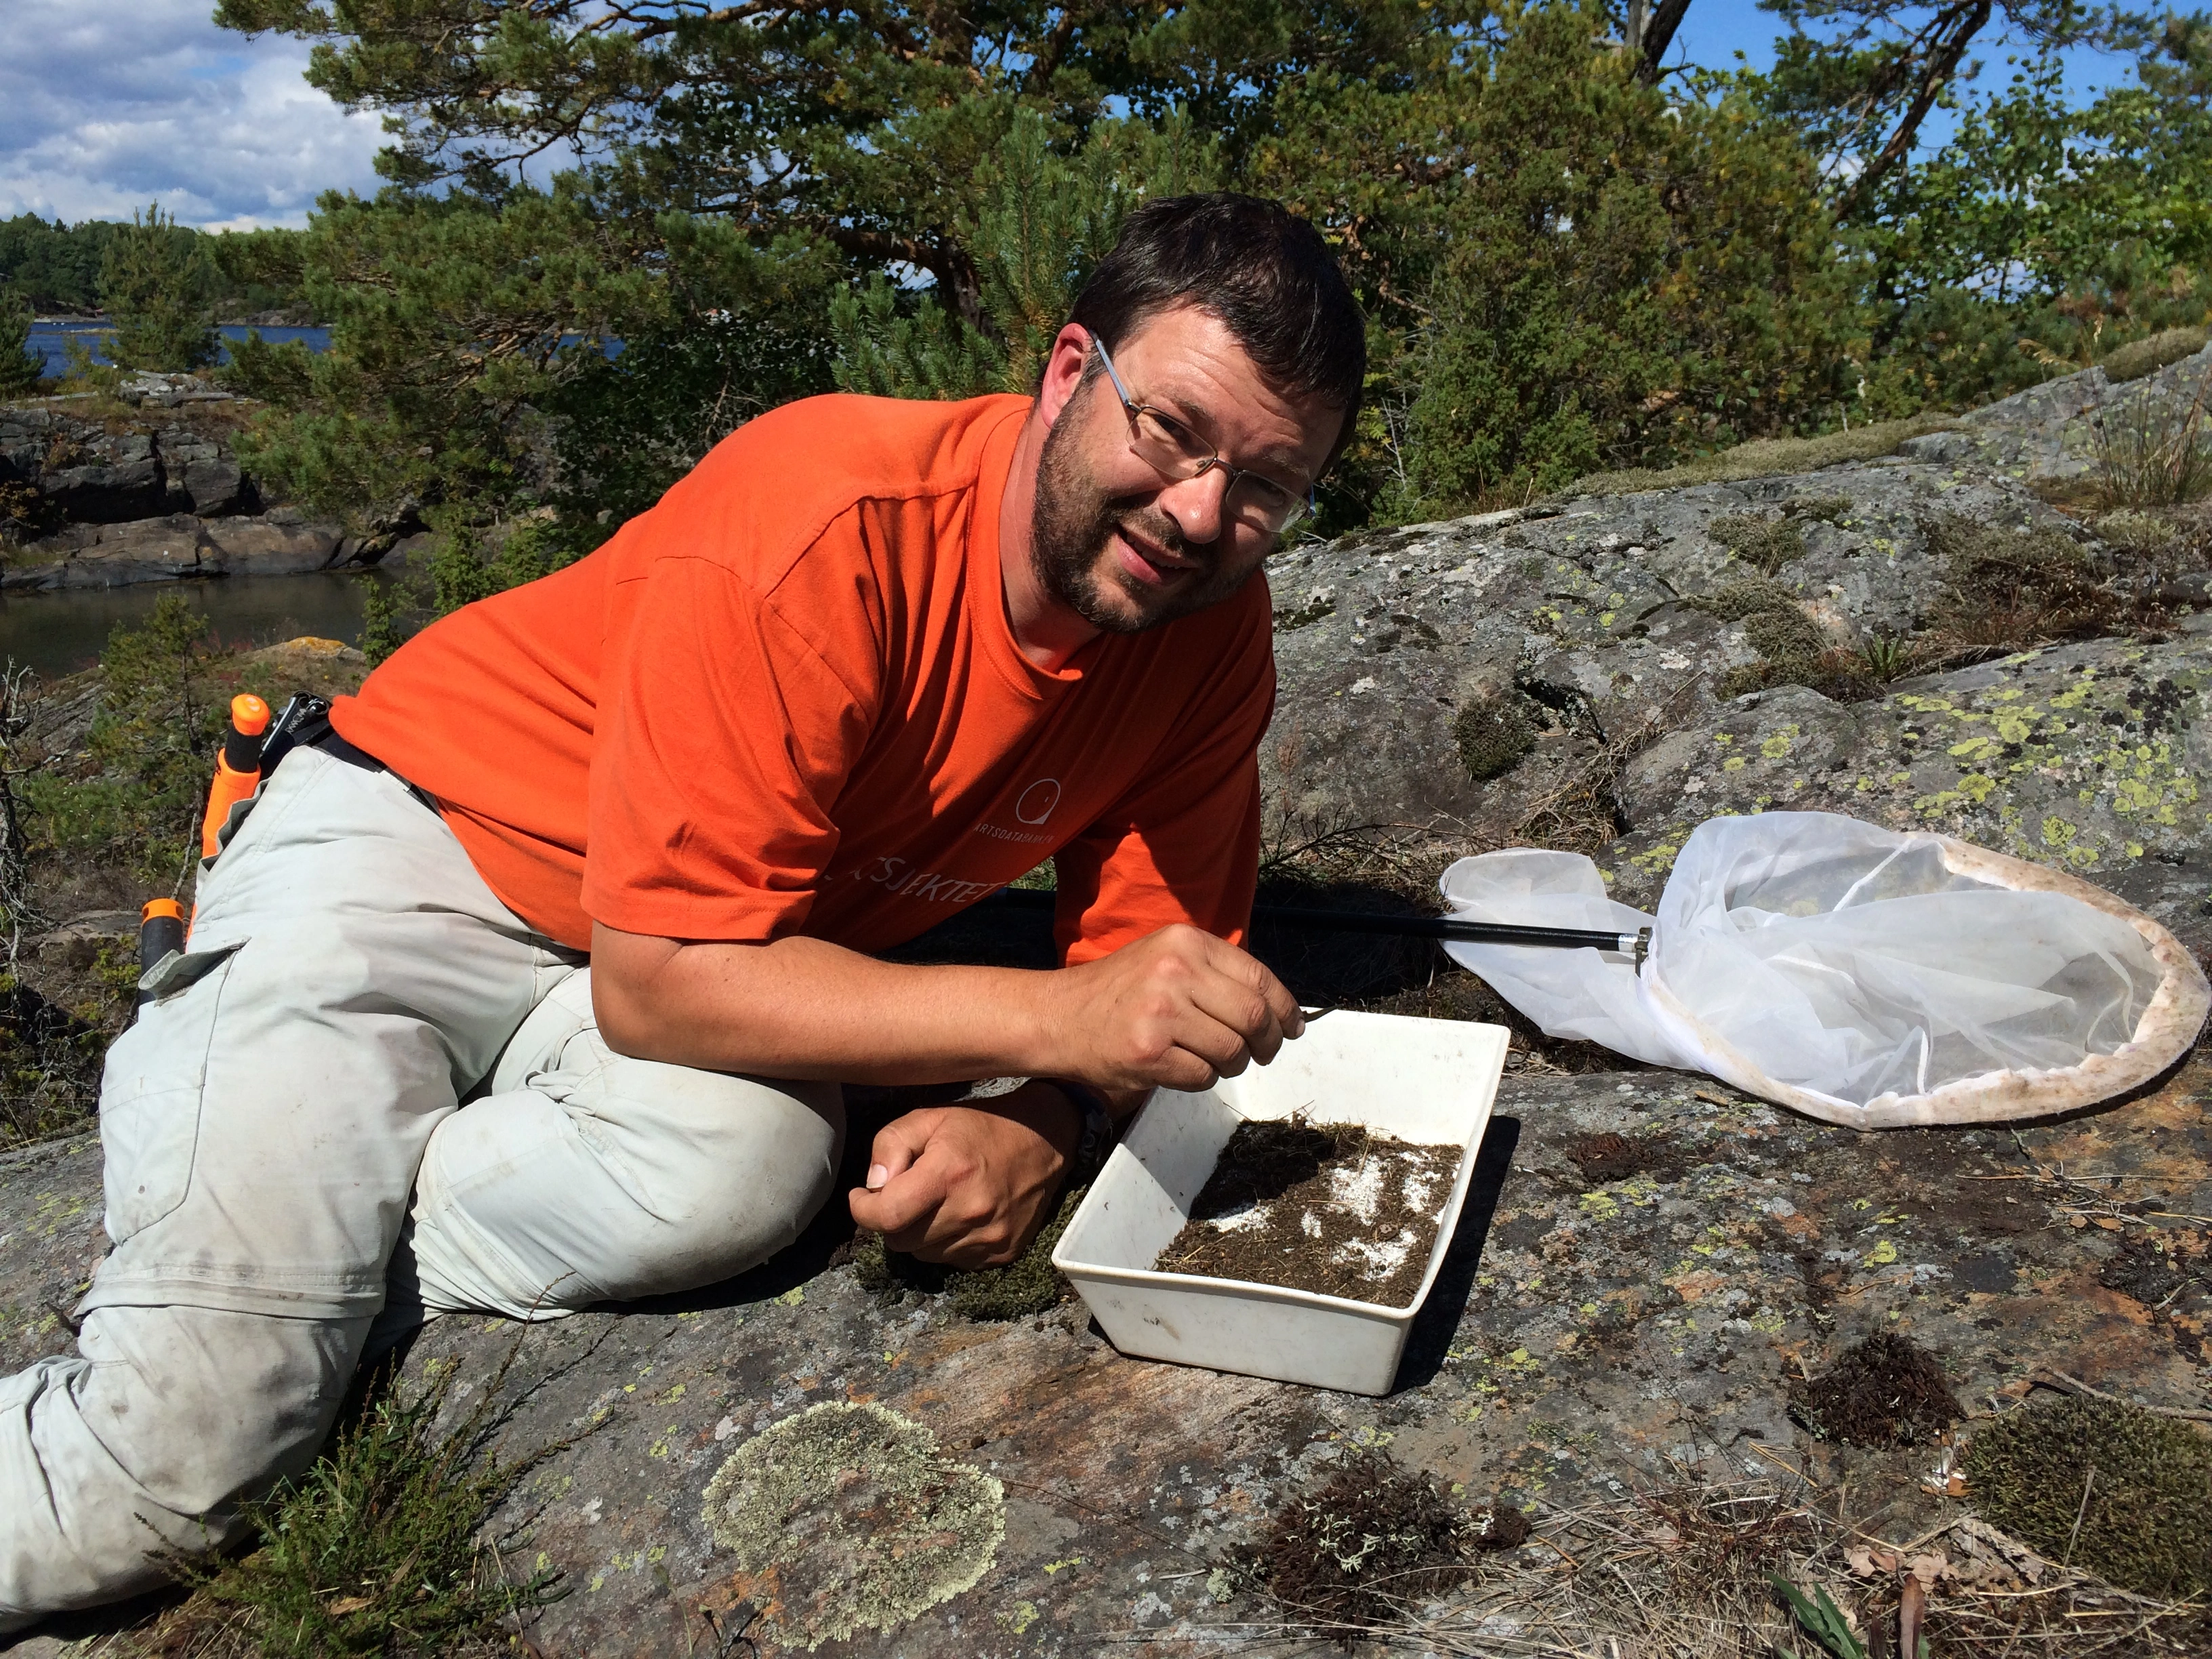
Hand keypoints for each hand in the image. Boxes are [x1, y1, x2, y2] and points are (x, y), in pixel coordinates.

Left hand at [845, 1084, 1079, 1267]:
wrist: (1044, 1139)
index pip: (887, 1217)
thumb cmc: (980, 1125)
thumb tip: (873, 1187)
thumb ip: (891, 1145)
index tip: (861, 1197)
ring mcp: (989, 1237)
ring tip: (933, 1203)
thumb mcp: (929, 1118)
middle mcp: (970, 1212)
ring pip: (924, 1254)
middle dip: (891, 1220)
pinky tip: (957, 1215)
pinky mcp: (1002, 1253)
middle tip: (900, 1196)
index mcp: (949, 1174)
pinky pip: (953, 1260)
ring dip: (918, 1232)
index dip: (863, 1211)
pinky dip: (945, 1242)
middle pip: (900, 1241)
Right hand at [1036, 924, 1303, 1092]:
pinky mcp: (1148, 1053)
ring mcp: (1161, 1012)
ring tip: (1213, 1060)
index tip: (1293, 1028)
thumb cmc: (1118, 993)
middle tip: (1262, 1054)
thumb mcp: (1165, 959)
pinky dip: (1202, 1079)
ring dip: (1233, 1064)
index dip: (1286, 1009)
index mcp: (1186, 942)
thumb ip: (1215, 973)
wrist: (1057, 1017)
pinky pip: (1203, 1076)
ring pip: (1233, 1051)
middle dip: (1268, 1043)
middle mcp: (1176, 970)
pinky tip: (1181, 1068)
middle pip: (1254, 1017)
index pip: (1259, 977)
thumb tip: (1279, 1010)